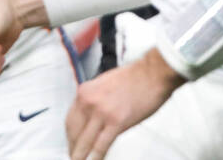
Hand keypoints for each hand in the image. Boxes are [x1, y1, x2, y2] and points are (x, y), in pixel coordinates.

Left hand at [66, 49, 183, 159]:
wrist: (152, 73)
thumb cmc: (134, 77)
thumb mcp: (104, 84)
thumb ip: (95, 100)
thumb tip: (91, 117)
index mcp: (85, 91)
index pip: (70, 119)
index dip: (70, 135)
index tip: (72, 142)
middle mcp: (89, 101)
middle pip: (74, 131)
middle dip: (73, 147)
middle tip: (74, 156)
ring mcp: (102, 112)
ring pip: (85, 141)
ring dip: (80, 155)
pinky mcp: (116, 122)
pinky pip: (101, 145)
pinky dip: (96, 157)